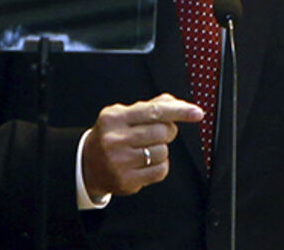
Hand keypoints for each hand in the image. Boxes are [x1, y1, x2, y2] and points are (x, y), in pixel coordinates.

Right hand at [81, 93, 202, 196]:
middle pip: (162, 132)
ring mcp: (120, 161)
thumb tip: (175, 102)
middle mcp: (115, 138)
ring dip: (161, 150)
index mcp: (114, 117)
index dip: (178, 111)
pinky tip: (146, 163)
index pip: (154, 111)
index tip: (196, 113)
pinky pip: (160, 171)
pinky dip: (159, 166)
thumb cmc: (111, 135)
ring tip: (146, 150)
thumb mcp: (123, 115)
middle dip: (167, 132)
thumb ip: (150, 106)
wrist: (87, 164)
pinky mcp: (126, 180)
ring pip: (163, 152)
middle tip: (158, 134)